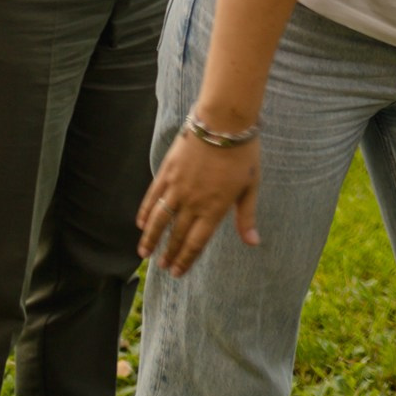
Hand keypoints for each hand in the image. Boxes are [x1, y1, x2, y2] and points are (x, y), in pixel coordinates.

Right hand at [138, 125, 260, 276]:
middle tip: (161, 266)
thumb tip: (253, 243)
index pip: (196, 242)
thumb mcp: (250, 186)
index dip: (186, 259)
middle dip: (168, 253)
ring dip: (150, 238)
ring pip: (159, 221)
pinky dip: (146, 212)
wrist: (223, 122)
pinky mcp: (167, 173)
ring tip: (143, 253)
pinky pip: (152, 198)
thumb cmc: (243, 153)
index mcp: (214, 209)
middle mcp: (193, 203)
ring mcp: (177, 188)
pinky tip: (142, 223)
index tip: (177, 272)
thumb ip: (246, 217)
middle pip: (176, 235)